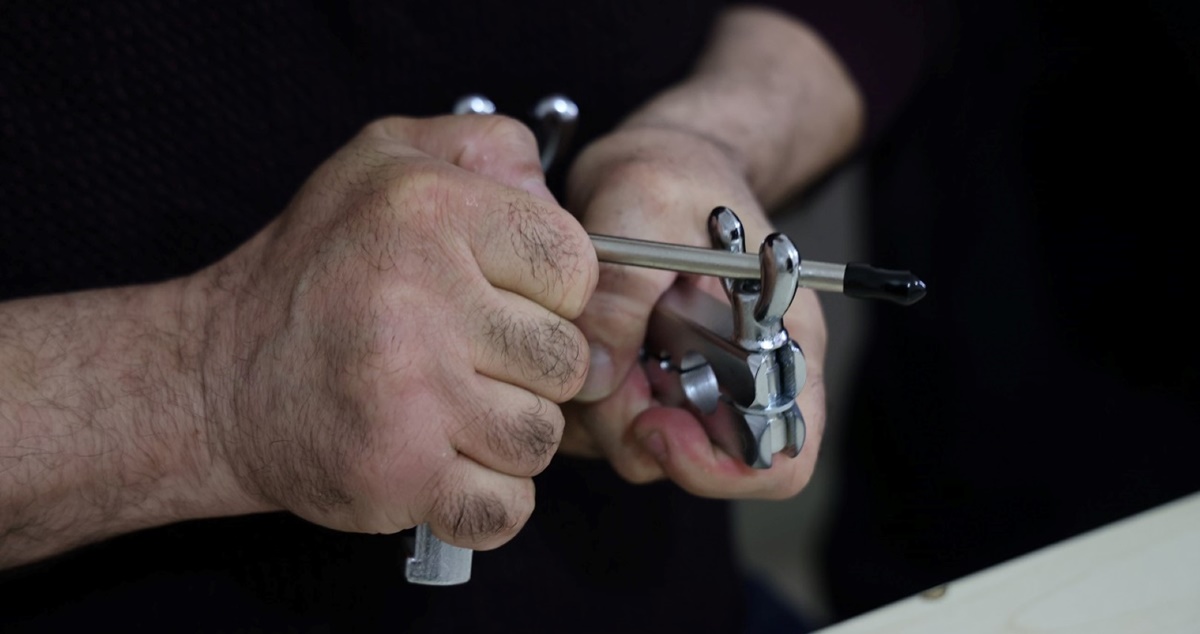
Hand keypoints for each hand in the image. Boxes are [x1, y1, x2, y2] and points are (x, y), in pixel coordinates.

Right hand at [192, 115, 597, 548]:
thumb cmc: (314, 270)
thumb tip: (551, 194)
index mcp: (429, 210)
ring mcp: (411, 393)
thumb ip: (486, 148)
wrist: (213, 380)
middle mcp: (420, 297)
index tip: (509, 299)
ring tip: (452, 411)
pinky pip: (506, 507)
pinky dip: (488, 502)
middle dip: (530, 369)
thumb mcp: (386, 158)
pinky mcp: (398, 474)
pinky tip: (449, 466)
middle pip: (566, 360)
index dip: (554, 291)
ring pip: (541, 437)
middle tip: (472, 360)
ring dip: (507, 435)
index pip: (574, 263)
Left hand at [561, 126, 826, 499]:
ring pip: (640, 451)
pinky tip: (577, 337)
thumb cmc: (671, 169)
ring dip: (598, 411)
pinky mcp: (638, 386)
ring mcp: (687, 387)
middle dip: (637, 431)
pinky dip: (578, 399)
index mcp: (784, 342)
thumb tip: (599, 378)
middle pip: (702, 465)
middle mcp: (742, 379)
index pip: (782, 455)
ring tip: (588, 332)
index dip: (720, 465)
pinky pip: (602, 427)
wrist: (650, 160)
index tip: (655, 426)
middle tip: (601, 369)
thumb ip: (626, 286)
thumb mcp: (645, 200)